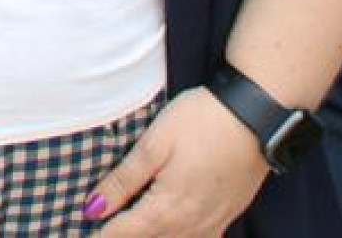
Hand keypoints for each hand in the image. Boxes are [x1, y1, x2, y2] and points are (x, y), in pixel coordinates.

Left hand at [84, 87, 270, 235]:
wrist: (256, 116)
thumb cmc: (202, 122)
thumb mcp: (154, 143)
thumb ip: (123, 180)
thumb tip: (94, 208)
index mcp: (168, 206)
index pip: (126, 233)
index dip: (103, 234)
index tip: (85, 228)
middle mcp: (191, 223)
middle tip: (106, 230)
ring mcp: (213, 221)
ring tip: (132, 230)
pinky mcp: (229, 214)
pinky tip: (174, 232)